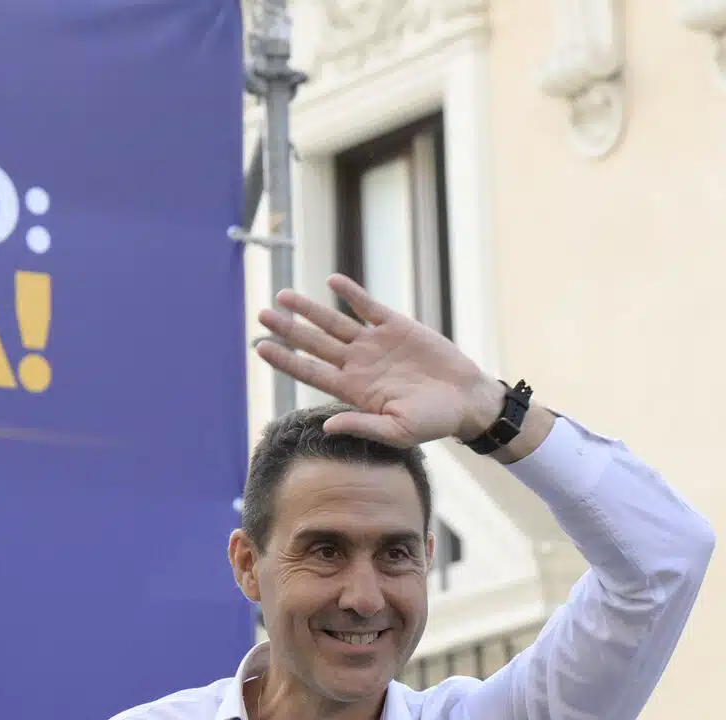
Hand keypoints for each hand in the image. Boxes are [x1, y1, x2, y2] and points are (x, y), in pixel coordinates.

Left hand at [254, 274, 508, 447]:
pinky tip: (332, 282)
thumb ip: (362, 426)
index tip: (261, 347)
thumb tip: (328, 426)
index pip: (311, 372)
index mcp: (353, 390)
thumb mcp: (397, 431)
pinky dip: (351, 294)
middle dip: (288, 329)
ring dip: (309, 309)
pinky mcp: (396, 326)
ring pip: (334, 323)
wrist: (465, 400)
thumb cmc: (432, 422)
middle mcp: (358, 364)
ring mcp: (375, 344)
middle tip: (261, 314)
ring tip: (283, 295)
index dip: (286, 359)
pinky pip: (367, 307)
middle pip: (314, 344)